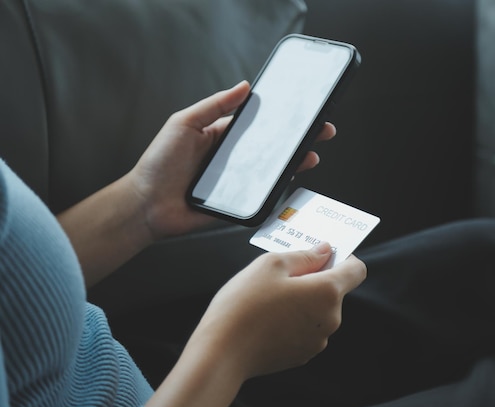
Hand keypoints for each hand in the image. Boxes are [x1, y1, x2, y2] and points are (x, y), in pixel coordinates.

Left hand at [126, 81, 336, 240]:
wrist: (147, 204)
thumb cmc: (159, 163)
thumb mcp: (184, 124)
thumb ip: (214, 105)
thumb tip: (244, 86)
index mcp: (223, 136)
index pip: (259, 123)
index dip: (281, 116)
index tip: (302, 109)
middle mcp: (234, 157)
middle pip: (272, 146)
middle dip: (298, 138)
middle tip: (321, 130)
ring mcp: (238, 180)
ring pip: (272, 170)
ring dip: (295, 162)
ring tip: (310, 154)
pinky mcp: (238, 202)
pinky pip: (262, 194)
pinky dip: (279, 187)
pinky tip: (291, 178)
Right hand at [146, 243, 365, 406]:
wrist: (221, 353)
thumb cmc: (244, 306)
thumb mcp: (270, 264)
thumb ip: (304, 255)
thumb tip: (324, 251)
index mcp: (327, 292)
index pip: (356, 270)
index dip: (344, 258)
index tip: (323, 254)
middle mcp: (330, 319)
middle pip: (334, 290)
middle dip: (314, 278)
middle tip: (283, 274)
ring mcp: (317, 340)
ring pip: (318, 310)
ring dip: (303, 300)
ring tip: (269, 298)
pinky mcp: (302, 355)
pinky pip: (306, 328)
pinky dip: (294, 319)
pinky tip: (268, 317)